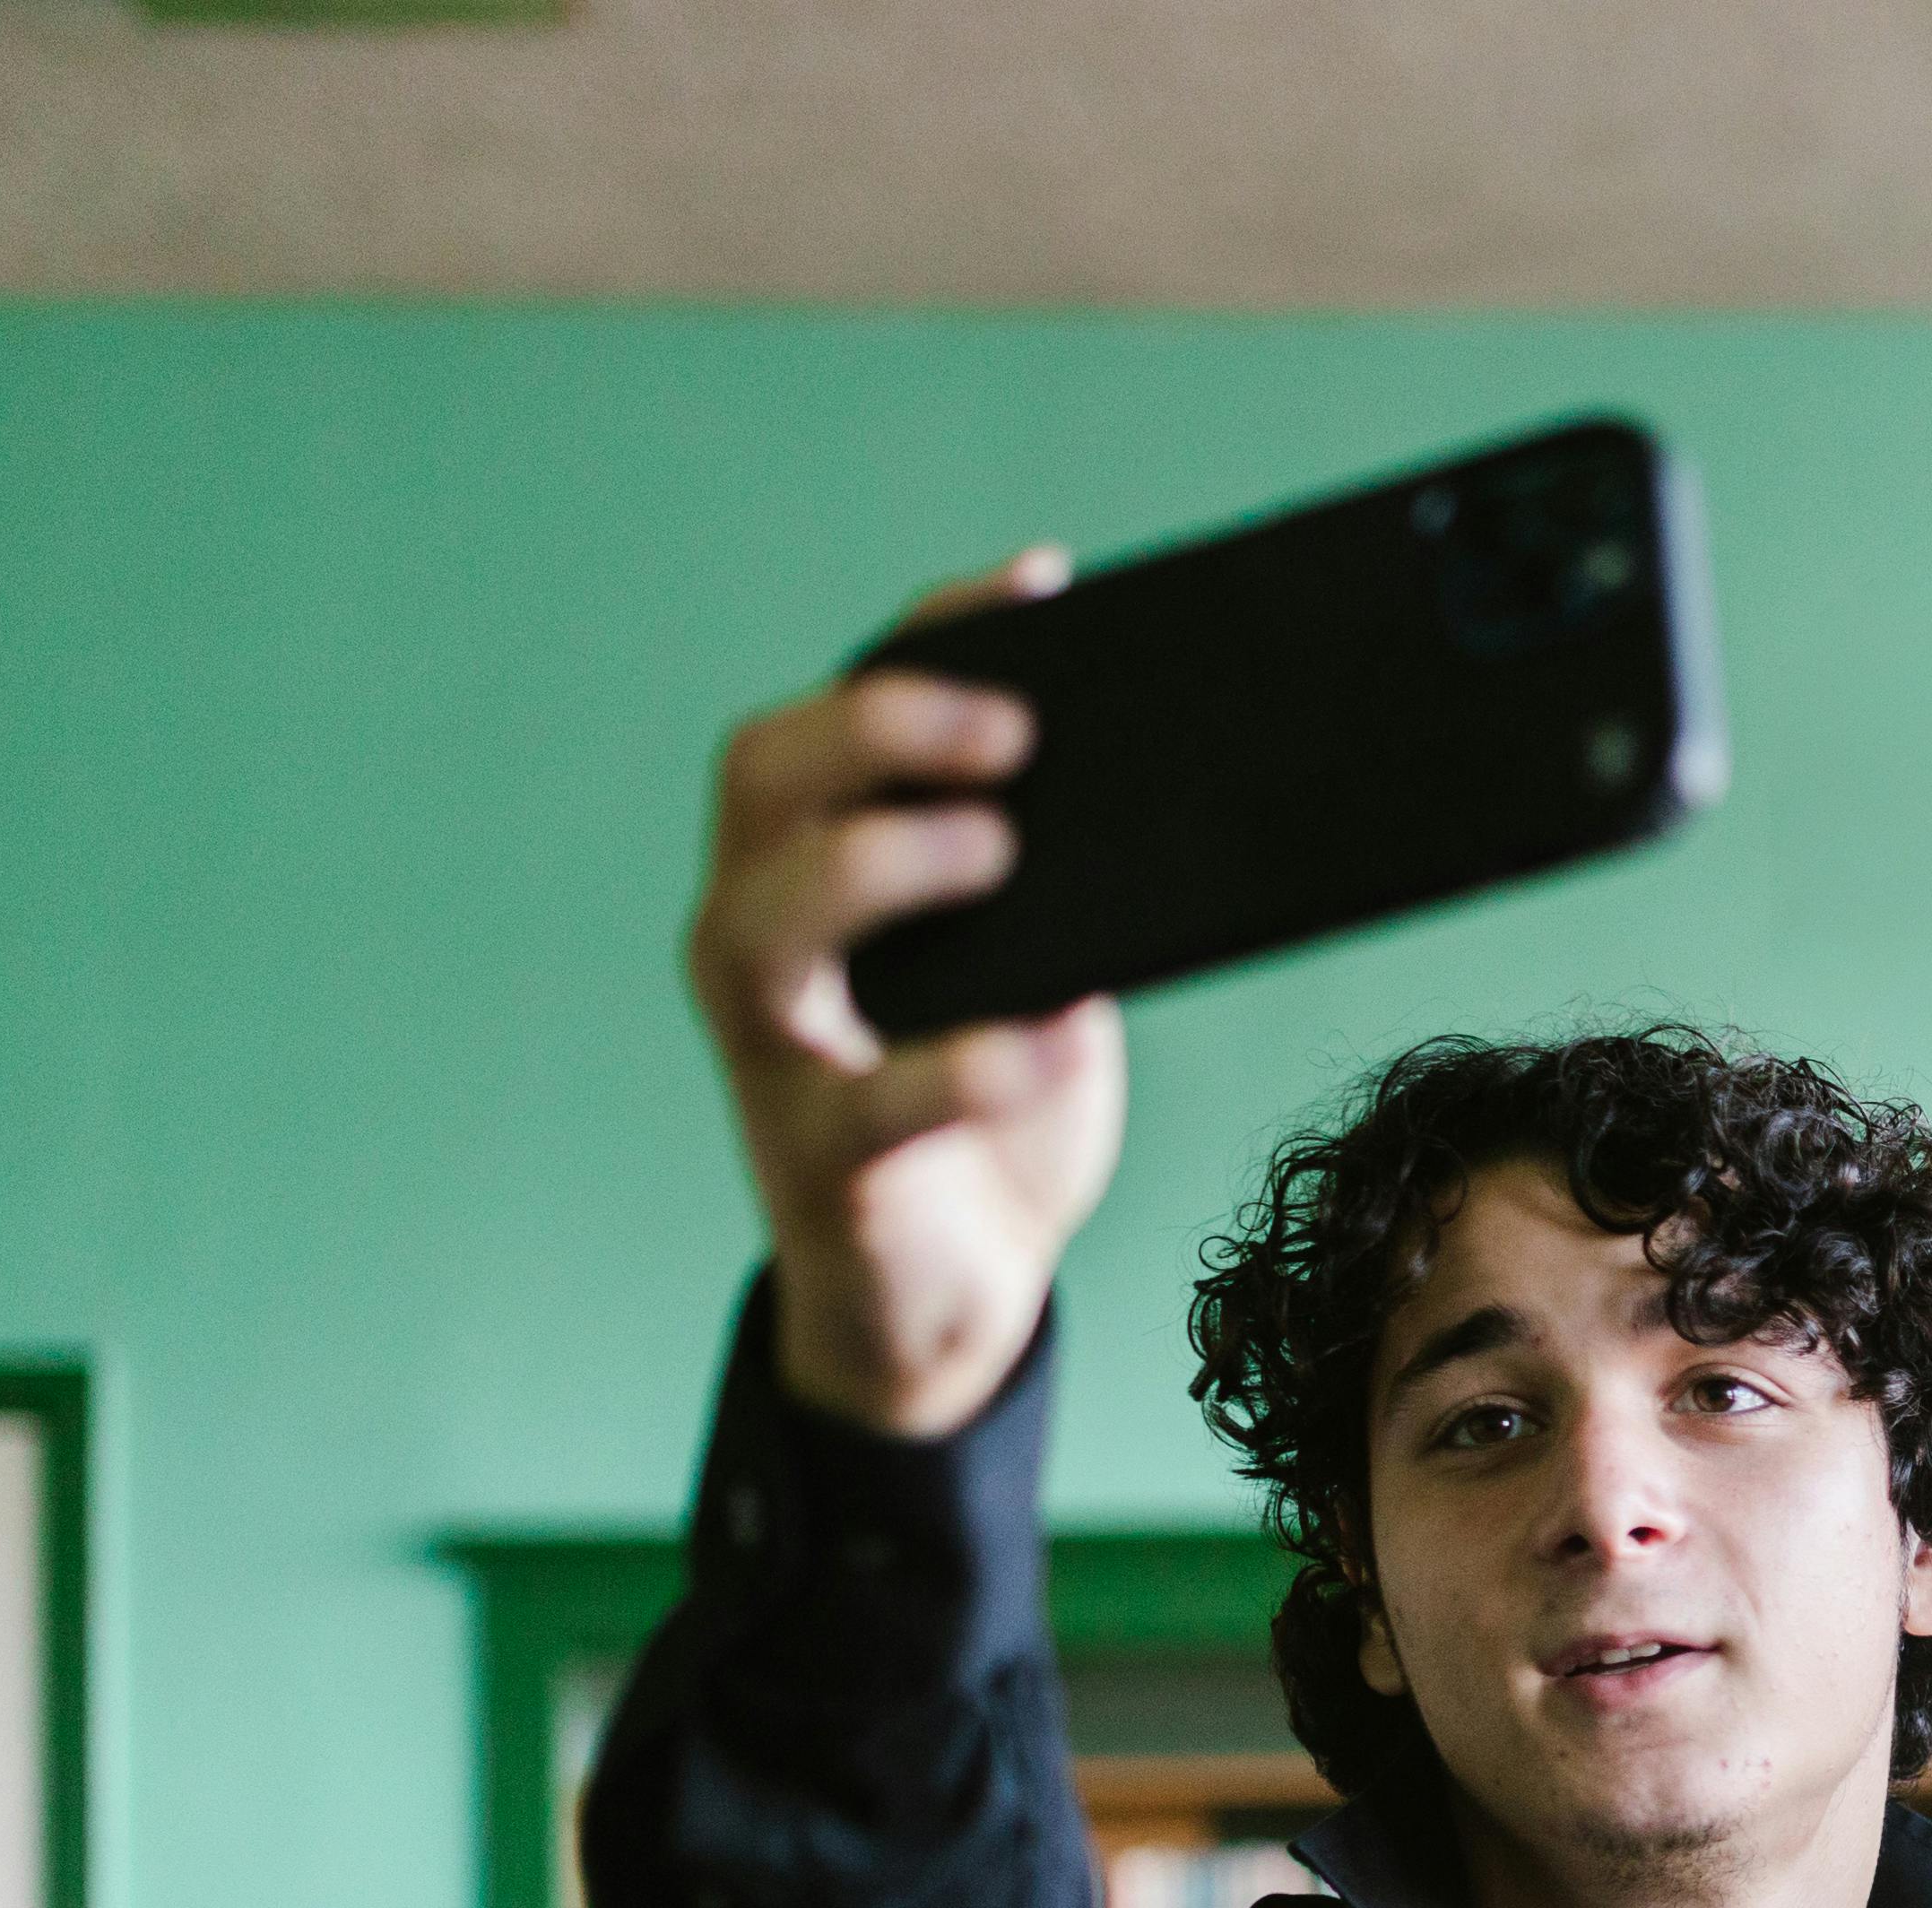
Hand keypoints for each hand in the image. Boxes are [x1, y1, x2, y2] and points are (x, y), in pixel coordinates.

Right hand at [682, 550, 1127, 1436]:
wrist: (956, 1298)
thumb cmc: (991, 1110)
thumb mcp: (1043, 971)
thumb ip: (1068, 890)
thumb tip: (1174, 785)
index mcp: (815, 865)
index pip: (837, 709)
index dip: (927, 635)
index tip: (1041, 585)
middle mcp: (764, 938)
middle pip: (762, 781)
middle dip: (876, 728)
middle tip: (1014, 734)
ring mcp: (775, 1052)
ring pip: (757, 925)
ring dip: (876, 867)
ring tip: (996, 854)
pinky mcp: (819, 1166)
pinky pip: (864, 1105)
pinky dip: (958, 1067)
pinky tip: (1039, 1043)